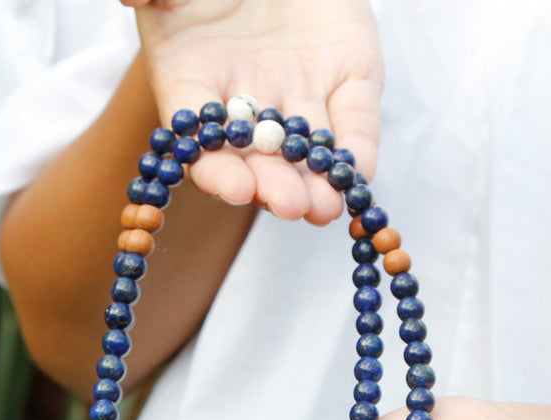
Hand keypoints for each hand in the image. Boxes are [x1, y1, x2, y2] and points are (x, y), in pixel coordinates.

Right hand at [120, 0, 383, 223]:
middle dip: (272, 184)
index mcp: (192, 79)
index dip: (214, 167)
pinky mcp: (349, 79)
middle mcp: (246, 99)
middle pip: (256, 156)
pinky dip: (357, 151)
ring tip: (324, 209)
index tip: (231, 188)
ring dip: (316, 183)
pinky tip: (357, 177)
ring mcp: (299, 92)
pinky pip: (355, 122)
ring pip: (307, 149)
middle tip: (290, 205)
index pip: (199, 138)